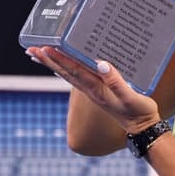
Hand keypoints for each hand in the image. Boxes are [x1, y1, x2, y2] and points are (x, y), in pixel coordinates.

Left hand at [26, 46, 161, 133]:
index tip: (44, 48)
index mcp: (96, 89)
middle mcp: (91, 90)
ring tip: (40, 54)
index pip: (73, 71)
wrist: (143, 127)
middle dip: (48, 61)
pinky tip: (64, 65)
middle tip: (31, 49)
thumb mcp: (130, 97)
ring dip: (53, 64)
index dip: (59, 59)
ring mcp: (93, 91)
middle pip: (65, 72)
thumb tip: (101, 64)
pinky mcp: (99, 91)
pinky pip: (78, 77)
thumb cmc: (138, 112)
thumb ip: (117, 82)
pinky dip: (67, 69)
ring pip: (68, 75)